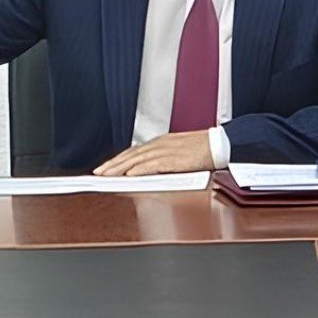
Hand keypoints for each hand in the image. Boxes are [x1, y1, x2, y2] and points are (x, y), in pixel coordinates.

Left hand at [93, 132, 212, 175]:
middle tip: (98, 172)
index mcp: (161, 143)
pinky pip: (152, 165)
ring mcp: (166, 151)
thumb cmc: (202, 150)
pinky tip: (129, 175)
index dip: (118, 160)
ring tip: (107, 175)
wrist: (219, 144)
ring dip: (120, 168)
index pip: (133, 151)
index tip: (106, 167)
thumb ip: (163, 159)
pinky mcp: (173, 159)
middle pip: (130, 154)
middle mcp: (160, 144)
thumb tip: (149, 170)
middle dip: (112, 164)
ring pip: (136, 159)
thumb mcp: (178, 152)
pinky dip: (138, 169)